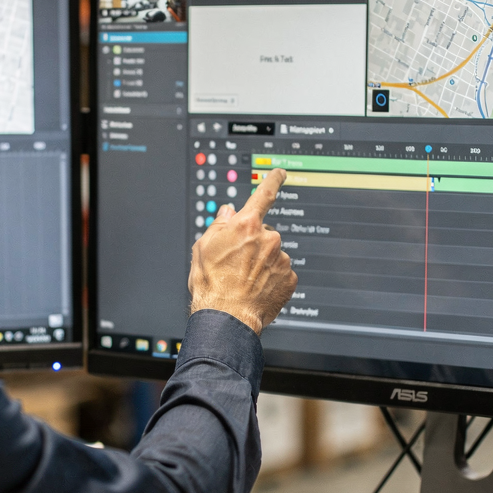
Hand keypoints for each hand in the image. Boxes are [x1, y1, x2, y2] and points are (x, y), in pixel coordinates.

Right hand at [188, 166, 297, 334]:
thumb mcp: (203, 248)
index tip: (280, 174)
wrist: (226, 318)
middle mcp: (268, 238)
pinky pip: (281, 272)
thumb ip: (218, 225)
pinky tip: (257, 289)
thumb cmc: (211, 285)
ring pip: (273, 254)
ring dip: (262, 263)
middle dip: (253, 243)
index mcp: (245, 225)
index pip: (264, 194)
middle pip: (263, 233)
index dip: (272, 181)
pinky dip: (271, 279)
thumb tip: (227, 212)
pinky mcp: (289, 278)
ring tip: (245, 280)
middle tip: (236, 264)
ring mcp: (281, 258)